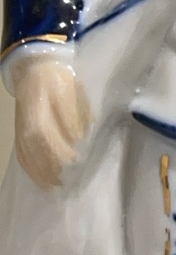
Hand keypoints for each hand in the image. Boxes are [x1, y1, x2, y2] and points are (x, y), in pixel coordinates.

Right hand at [13, 58, 91, 188]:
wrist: (34, 69)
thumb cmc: (59, 80)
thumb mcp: (74, 89)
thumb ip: (77, 112)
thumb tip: (78, 138)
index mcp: (40, 104)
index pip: (45, 130)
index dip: (59, 147)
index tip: (76, 159)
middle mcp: (27, 117)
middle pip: (35, 145)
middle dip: (52, 164)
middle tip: (70, 177)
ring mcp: (21, 127)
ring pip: (27, 153)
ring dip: (42, 172)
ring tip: (58, 184)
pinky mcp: (19, 134)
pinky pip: (22, 156)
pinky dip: (32, 171)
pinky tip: (44, 182)